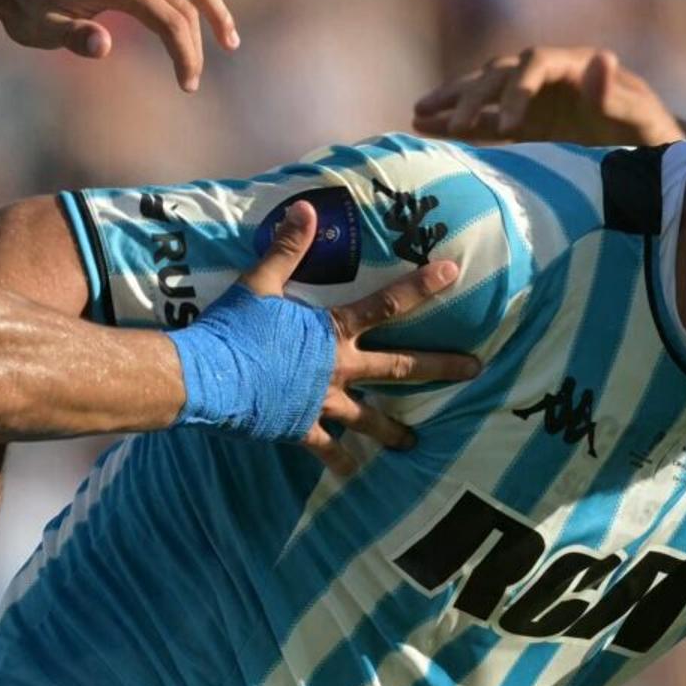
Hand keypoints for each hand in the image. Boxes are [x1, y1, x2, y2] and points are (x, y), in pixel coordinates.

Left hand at [0, 0, 239, 91]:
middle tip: (199, 74)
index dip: (186, 56)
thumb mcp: (40, 30)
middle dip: (201, 39)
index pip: (171, 21)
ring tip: (226, 35)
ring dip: (215, 3)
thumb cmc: (25, 5)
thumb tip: (101, 46)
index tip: (186, 86)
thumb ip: (73, 37)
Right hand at [178, 200, 473, 459]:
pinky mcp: (300, 428)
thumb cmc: (235, 329)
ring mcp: (323, 401)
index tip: (453, 274)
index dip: (421, 287)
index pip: (387, 303)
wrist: (210, 378)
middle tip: (475, 370)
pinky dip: (340, 463)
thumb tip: (306, 210)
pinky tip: (352, 475)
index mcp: (333, 330)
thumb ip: (287, 248)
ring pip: (369, 419)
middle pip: (398, 366)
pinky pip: (326, 449)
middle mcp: (338, 367)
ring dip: (393, 431)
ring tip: (413, 444)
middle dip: (439, 366)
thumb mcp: (258, 283)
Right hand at [413, 45, 684, 145]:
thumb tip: (601, 56)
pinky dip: (454, 124)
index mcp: (575, 67)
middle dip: (474, 96)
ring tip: (419, 113)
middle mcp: (547, 77)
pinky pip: (482, 121)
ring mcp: (531, 100)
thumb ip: (616, 93)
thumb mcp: (640, 118)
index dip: (518, 89)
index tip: (508, 124)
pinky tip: (423, 127)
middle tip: (454, 125)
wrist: (648, 157)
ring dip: (452, 101)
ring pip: (483, 92)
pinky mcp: (521, 125)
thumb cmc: (650, 137)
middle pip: (501, 74)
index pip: (536, 63)